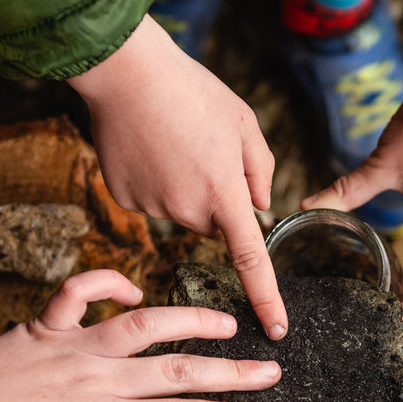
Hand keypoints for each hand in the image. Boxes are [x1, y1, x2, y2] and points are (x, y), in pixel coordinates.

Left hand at [0, 270, 281, 401]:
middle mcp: (96, 375)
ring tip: (227, 323)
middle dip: (232, 372)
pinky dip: (105, 281)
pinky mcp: (47, 325)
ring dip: (190, 320)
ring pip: (144, 323)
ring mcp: (73, 344)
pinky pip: (77, 290)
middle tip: (271, 369)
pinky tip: (132, 288)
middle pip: (178, 370)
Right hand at [68, 16, 287, 340]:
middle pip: (214, 226)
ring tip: (175, 143)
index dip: (267, 299)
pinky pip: (152, 201)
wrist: (126, 71)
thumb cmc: (192, 91)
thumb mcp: (244, 123)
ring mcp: (154, 208)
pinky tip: (149, 149)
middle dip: (217, 201)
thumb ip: (261, 171)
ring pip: (183, 213)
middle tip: (206, 155)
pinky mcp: (126, 199)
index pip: (251, 262)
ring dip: (185, 189)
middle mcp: (189, 211)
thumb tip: (260, 207)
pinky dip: (154, 182)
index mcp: (225, 195)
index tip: (276, 330)